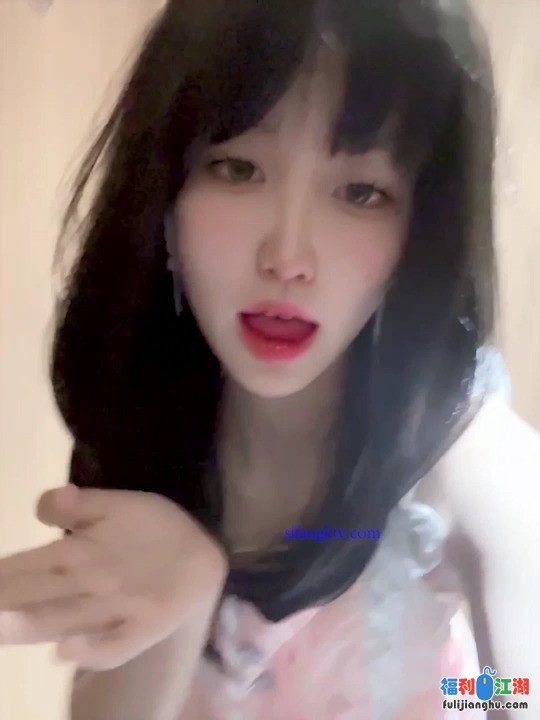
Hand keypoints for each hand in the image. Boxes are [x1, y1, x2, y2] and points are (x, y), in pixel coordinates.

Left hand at [0, 485, 227, 669]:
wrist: (205, 556)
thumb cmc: (157, 528)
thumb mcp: (121, 502)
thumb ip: (81, 504)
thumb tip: (46, 503)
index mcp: (81, 551)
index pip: (25, 566)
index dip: (0, 574)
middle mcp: (92, 584)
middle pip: (36, 598)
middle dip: (5, 603)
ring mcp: (116, 612)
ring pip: (64, 622)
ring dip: (28, 627)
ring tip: (1, 625)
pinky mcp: (140, 631)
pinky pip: (114, 647)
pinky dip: (90, 651)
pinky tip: (65, 655)